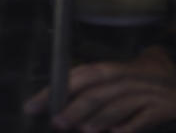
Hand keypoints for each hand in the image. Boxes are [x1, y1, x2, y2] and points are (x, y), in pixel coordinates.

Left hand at [24, 47, 175, 131]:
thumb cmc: (144, 80)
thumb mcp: (120, 77)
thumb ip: (92, 86)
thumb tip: (56, 100)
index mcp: (111, 69)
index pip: (77, 77)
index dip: (54, 90)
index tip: (33, 106)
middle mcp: (127, 78)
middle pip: (96, 92)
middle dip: (75, 108)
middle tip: (57, 122)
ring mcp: (146, 93)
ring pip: (118, 105)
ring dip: (99, 119)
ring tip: (84, 130)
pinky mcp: (163, 107)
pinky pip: (144, 118)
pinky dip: (130, 127)